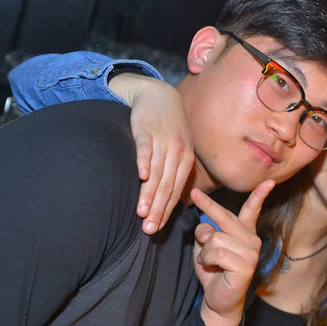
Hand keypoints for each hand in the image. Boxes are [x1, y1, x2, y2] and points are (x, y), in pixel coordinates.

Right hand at [109, 73, 194, 234]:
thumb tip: (168, 199)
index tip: (158, 229)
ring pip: (157, 173)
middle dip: (158, 210)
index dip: (167, 211)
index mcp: (186, 161)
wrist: (159, 95)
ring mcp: (163, 141)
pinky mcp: (146, 130)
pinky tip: (140, 176)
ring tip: (141, 213)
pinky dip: (143, 162)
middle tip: (149, 230)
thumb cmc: (167, 128)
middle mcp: (178, 153)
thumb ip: (174, 172)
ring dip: (149, 194)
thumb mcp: (178, 149)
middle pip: (168, 187)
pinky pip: (146, 149)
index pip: (177, 191)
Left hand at [190, 181, 272, 325]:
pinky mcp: (245, 266)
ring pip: (215, 238)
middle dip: (208, 205)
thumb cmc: (213, 272)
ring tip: (209, 262)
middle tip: (195, 194)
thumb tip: (206, 229)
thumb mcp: (205, 247)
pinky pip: (216, 253)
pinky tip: (214, 269)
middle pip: (225, 217)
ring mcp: (251, 253)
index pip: (252, 210)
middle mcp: (251, 240)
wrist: (217, 301)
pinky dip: (207, 260)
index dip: (259, 195)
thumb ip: (206, 233)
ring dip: (204, 251)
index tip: (269, 181)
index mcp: (244, 233)